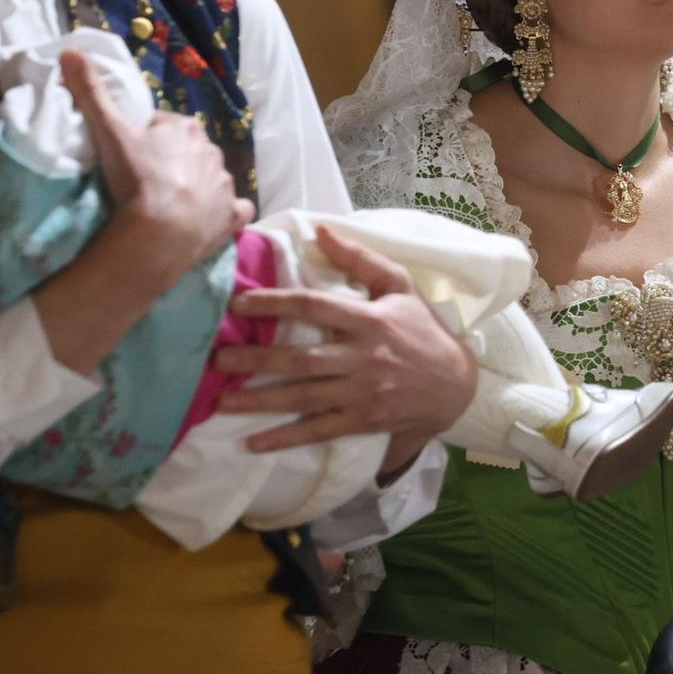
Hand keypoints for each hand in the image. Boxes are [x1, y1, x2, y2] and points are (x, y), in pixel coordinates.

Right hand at [62, 50, 250, 282]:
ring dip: (196, 187)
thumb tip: (71, 51)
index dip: (146, 139)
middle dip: (172, 162)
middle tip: (146, 181)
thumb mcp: (109, 131)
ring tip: (169, 204)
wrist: (160, 232)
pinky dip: (226, 212)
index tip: (130, 155)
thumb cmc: (137, 178)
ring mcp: (226, 184)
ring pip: (211, 179)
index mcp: (186, 128)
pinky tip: (209, 219)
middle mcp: (212, 151)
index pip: (164, 126)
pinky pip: (236, 209)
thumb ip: (91, 92)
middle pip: (189, 152)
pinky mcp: (233, 215)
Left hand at [214, 225, 478, 452]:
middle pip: (302, 358)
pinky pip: (319, 430)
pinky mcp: (364, 421)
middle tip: (216, 360)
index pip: (315, 306)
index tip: (238, 303)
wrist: (456, 384)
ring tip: (222, 401)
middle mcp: (365, 357)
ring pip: (305, 397)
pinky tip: (253, 442)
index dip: (275, 303)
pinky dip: (286, 438)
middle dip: (257, 359)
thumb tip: (320, 231)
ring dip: (261, 400)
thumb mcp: (400, 285)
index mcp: (370, 320)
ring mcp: (364, 393)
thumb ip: (359, 258)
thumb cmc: (422, 328)